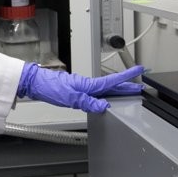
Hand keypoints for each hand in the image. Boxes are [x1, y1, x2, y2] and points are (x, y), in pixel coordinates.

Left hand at [16, 63, 144, 112]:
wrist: (36, 84)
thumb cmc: (50, 88)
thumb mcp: (71, 98)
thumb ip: (88, 102)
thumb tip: (105, 106)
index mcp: (89, 84)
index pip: (112, 81)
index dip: (127, 76)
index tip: (140, 70)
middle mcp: (88, 85)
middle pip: (112, 85)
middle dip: (127, 85)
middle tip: (141, 87)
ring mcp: (83, 88)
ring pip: (105, 89)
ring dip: (118, 90)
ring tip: (130, 92)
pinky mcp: (78, 92)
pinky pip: (97, 93)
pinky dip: (107, 94)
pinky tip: (107, 98)